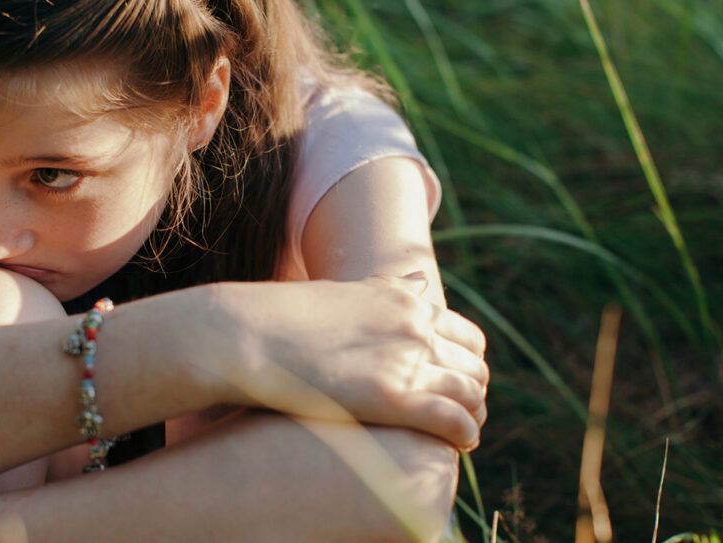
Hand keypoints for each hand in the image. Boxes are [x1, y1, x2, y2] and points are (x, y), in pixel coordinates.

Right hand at [196, 277, 488, 449]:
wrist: (248, 335)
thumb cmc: (285, 317)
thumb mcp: (347, 291)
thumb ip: (389, 289)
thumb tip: (419, 277)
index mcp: (406, 301)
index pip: (468, 337)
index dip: (470, 365)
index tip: (456, 385)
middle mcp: (415, 327)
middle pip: (474, 366)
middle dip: (474, 393)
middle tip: (461, 415)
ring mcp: (406, 360)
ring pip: (471, 393)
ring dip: (474, 416)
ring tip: (463, 434)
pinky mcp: (393, 397)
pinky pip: (453, 419)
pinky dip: (465, 434)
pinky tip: (460, 445)